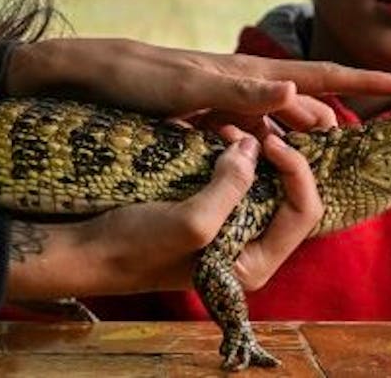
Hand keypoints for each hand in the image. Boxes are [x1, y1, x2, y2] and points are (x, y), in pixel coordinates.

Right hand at [3, 129, 322, 299]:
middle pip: (288, 194)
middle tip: (248, 129)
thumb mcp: (191, 222)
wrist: (87, 250)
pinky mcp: (207, 211)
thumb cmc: (136, 247)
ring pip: (263, 182)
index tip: (269, 141)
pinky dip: (229, 154)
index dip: (296, 172)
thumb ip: (231, 187)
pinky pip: (234, 178)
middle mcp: (249, 248)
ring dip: (252, 151)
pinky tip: (213, 132)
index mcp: (256, 263)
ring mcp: (228, 229)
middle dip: (276, 156)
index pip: (303, 212)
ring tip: (227, 128)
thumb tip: (256, 147)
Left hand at [4, 37, 390, 129]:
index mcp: (241, 73)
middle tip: (367, 123)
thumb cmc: (127, 77)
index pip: (315, 74)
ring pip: (271, 111)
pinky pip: (241, 123)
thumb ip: (236, 91)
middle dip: (335, 105)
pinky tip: (257, 148)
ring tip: (321, 141)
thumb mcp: (180, 87)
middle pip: (300, 93)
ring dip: (297, 124)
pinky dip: (259, 135)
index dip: (360, 80)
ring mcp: (215, 94)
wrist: (77, 71)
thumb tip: (297, 90)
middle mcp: (235, 81)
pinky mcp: (194, 109)